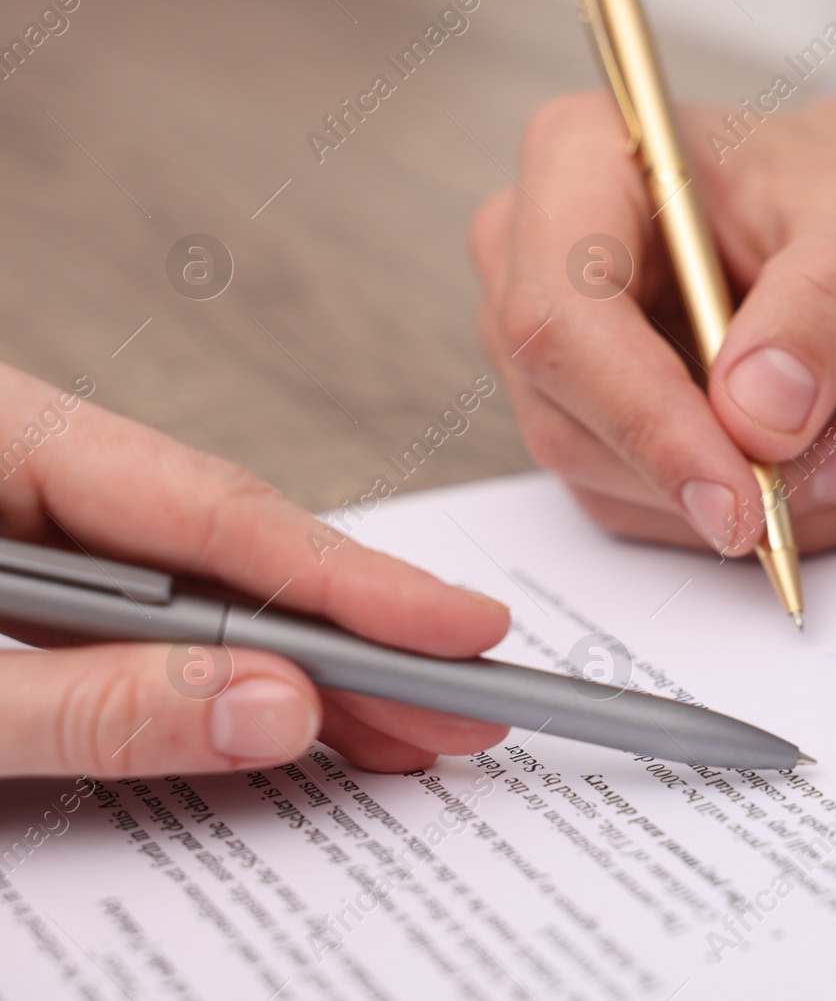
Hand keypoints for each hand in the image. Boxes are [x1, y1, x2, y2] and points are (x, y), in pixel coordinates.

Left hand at [0, 364, 511, 778]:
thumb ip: (91, 704)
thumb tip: (272, 708)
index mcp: (2, 437)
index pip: (219, 509)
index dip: (353, 579)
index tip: (455, 630)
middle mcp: (27, 465)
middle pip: (228, 547)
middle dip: (350, 636)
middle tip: (460, 699)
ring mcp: (24, 523)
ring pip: (197, 590)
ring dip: (298, 669)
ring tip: (400, 727)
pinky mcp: (22, 582)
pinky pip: (142, 625)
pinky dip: (216, 680)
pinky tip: (291, 713)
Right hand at [472, 76, 835, 554]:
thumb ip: (819, 309)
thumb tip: (759, 419)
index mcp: (575, 160)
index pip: (563, 320)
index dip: (648, 424)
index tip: (744, 501)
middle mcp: (529, 253)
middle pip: (576, 415)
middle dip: (726, 476)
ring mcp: (550, 345)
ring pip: (610, 479)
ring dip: (756, 506)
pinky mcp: (585, 415)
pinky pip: (647, 500)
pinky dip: (755, 512)